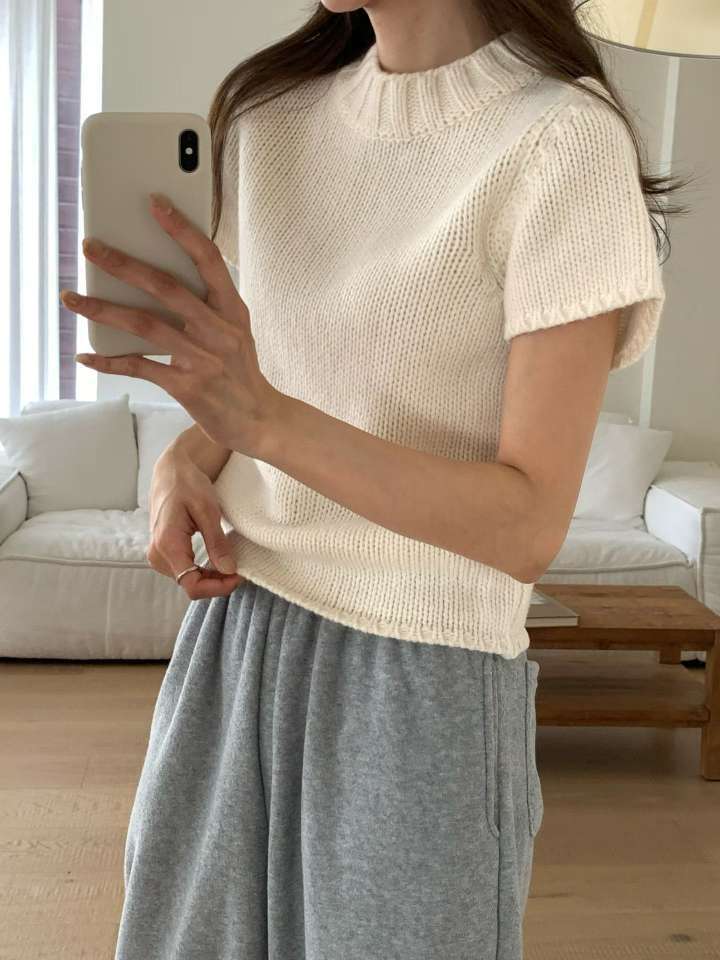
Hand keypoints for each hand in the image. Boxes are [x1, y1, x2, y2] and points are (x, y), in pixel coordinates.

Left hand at [60, 192, 282, 458]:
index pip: (208, 259)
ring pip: (145, 325)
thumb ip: (206, 305)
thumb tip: (154, 278)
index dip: (182, 229)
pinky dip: (110, 361)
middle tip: (90, 247)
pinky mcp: (187, 387)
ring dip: (103, 309)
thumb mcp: (235, 331)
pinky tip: (86, 355)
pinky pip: (141, 368)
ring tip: (71, 298)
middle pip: (166, 287)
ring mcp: (202, 359)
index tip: (155, 204)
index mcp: (232, 310)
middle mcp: (218, 330)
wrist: (259, 420)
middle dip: (123, 264)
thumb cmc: (240, 371)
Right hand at [148, 446, 244, 598]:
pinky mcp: (163, 552)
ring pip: (187, 580)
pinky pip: (184, 571)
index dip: (218, 587)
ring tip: (231, 563)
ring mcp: (158, 554)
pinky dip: (202, 570)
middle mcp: (158, 554)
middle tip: (240, 568)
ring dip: (211, 577)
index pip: (192, 584)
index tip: (239, 576)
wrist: (171, 471)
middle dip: (217, 582)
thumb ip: (216, 543)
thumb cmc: (188, 484)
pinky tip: (218, 560)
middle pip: (190, 585)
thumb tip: (229, 570)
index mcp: (167, 544)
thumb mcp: (208, 510)